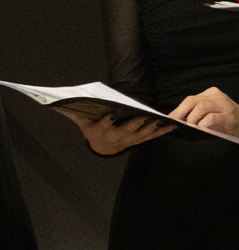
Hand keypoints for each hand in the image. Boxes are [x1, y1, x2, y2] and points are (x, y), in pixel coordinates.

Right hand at [52, 107, 174, 155]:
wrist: (103, 146)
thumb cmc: (92, 129)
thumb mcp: (81, 121)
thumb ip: (72, 112)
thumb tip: (55, 103)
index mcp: (101, 131)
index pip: (103, 126)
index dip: (107, 121)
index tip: (111, 115)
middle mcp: (117, 137)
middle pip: (127, 130)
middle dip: (135, 123)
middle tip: (144, 116)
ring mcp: (130, 139)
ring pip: (142, 134)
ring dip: (152, 128)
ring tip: (161, 120)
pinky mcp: (140, 139)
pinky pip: (152, 136)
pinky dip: (162, 131)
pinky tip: (172, 126)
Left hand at [168, 87, 238, 142]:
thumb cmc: (230, 121)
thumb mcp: (214, 111)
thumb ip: (198, 113)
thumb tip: (178, 121)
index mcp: (212, 94)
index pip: (189, 99)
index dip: (178, 110)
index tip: (170, 120)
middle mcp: (217, 97)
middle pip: (192, 101)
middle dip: (180, 113)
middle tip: (176, 124)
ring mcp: (224, 105)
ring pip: (200, 107)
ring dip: (192, 120)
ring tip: (192, 128)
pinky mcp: (229, 116)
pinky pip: (210, 118)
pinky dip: (203, 125)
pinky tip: (202, 130)